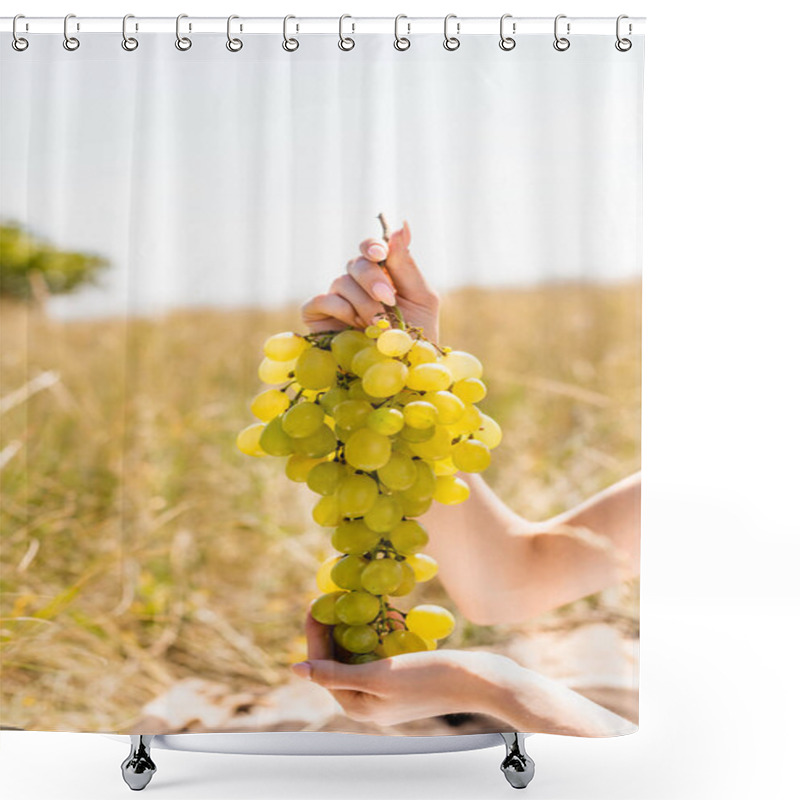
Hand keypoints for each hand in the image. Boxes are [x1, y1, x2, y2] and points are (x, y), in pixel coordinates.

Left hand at [291, 612, 509, 726]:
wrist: (480, 681)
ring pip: (360, 653)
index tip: (316, 601)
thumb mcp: (380, 675)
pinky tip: (386, 613)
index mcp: (357, 705)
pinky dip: (379, 633)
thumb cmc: (430, 678)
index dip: (316, 633)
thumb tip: (295, 671)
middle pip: (339, 659)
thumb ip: (336, 673)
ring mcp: (387, 691)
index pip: (322, 666)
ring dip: (358, 626)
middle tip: (334, 594)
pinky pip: (380, 652)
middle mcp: (368, 701)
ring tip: (357, 599)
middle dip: (337, 626)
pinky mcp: (403, 679)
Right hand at [301, 220, 440, 341]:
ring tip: (378, 325)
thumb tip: (402, 225)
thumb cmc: (415, 336)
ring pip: (341, 281)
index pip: (371, 248)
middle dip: (373, 279)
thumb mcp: (420, 298)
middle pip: (356, 262)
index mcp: (382, 274)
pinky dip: (341, 310)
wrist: (402, 371)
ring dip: (363, 303)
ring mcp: (337, 299)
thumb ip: (407, 264)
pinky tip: (355, 326)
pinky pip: (322, 299)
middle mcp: (357, 284)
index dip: (372, 246)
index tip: (381, 254)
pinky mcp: (318, 317)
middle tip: (387, 299)